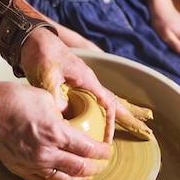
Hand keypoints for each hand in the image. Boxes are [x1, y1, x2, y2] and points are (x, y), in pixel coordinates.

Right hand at [0, 82, 110, 179]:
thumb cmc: (12, 100)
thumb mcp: (46, 98)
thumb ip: (62, 112)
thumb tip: (71, 118)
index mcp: (55, 133)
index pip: (87, 149)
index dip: (101, 152)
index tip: (106, 151)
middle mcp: (46, 152)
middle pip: (79, 168)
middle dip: (95, 167)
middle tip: (101, 164)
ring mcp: (33, 164)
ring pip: (63, 179)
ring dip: (78, 178)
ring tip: (86, 175)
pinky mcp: (21, 168)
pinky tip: (64, 178)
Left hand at [19, 28, 152, 141]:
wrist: (33, 39)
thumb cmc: (42, 54)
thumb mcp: (48, 78)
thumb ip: (56, 98)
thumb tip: (65, 118)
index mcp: (87, 80)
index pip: (107, 105)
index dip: (110, 124)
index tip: (107, 139)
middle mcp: (89, 81)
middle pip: (114, 103)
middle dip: (130, 117)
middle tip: (146, 132)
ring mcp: (82, 82)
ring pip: (105, 102)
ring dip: (117, 116)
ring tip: (131, 127)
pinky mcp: (74, 84)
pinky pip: (93, 100)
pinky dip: (100, 111)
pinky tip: (100, 119)